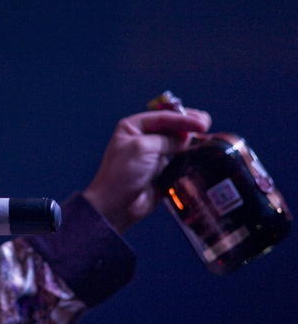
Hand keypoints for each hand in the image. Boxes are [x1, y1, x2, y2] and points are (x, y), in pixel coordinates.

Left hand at [83, 108, 211, 232]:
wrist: (116, 205)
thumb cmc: (122, 174)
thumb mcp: (143, 148)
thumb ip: (167, 140)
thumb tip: (187, 138)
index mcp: (133, 127)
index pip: (163, 117)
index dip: (183, 118)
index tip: (201, 123)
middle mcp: (143, 138)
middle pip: (171, 126)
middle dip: (189, 124)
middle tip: (206, 124)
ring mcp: (152, 154)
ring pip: (176, 142)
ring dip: (191, 139)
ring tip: (207, 137)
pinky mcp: (161, 170)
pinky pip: (179, 159)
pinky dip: (190, 156)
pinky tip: (201, 153)